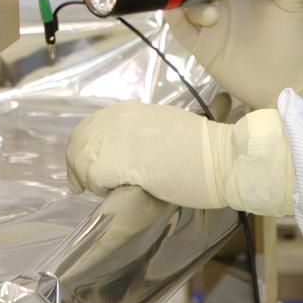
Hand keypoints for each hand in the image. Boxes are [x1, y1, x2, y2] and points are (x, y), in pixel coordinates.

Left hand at [66, 101, 293, 216]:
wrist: (225, 158)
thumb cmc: (203, 150)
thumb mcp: (163, 129)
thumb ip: (137, 136)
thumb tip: (120, 154)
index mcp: (128, 110)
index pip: (87, 128)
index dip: (81, 150)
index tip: (83, 170)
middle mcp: (118, 118)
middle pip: (78, 143)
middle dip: (76, 167)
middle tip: (82, 187)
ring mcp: (119, 138)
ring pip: (82, 160)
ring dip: (88, 179)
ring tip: (103, 191)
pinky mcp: (124, 160)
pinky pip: (95, 176)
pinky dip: (99, 188)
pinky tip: (114, 192)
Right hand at [166, 0, 302, 108]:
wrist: (292, 86)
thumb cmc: (297, 43)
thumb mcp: (293, 3)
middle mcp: (224, 2)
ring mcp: (210, 24)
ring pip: (185, 3)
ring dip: (188, 1)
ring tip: (210, 15)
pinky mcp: (201, 45)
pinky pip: (180, 28)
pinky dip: (174, 19)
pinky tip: (179, 14)